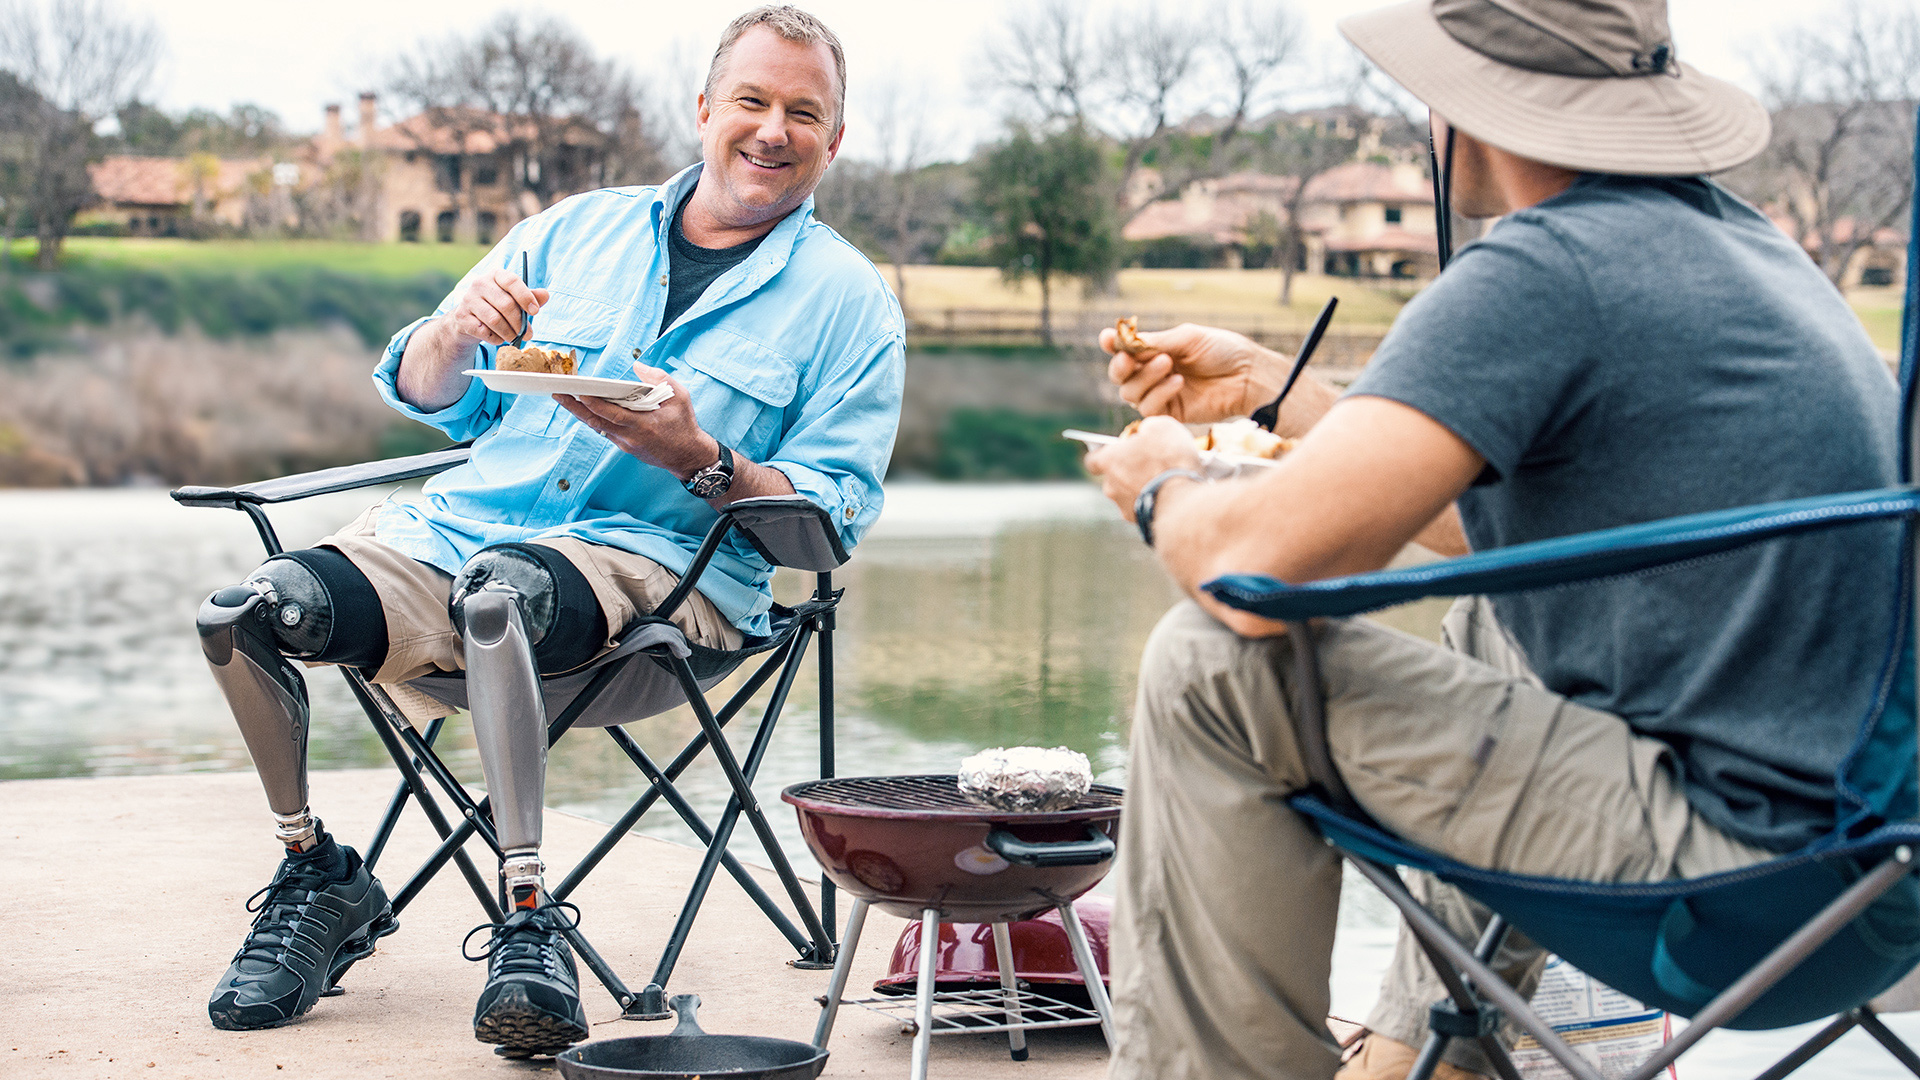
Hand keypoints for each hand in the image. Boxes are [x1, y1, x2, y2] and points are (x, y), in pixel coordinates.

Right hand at [445, 267, 549, 348]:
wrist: (468, 319)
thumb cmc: (497, 306)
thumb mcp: (514, 299)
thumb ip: (530, 296)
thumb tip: (545, 295)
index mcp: (496, 275)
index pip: (512, 281)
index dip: (525, 297)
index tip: (535, 312)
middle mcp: (480, 284)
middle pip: (506, 304)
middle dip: (520, 323)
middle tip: (528, 334)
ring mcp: (468, 299)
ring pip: (495, 320)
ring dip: (509, 333)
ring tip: (514, 338)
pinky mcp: (462, 316)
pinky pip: (483, 331)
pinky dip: (495, 338)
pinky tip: (499, 338)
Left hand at [554, 362, 718, 479]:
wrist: (689, 456)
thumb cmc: (685, 425)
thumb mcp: (680, 396)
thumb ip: (659, 378)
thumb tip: (637, 367)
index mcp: (642, 424)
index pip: (609, 412)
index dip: (591, 402)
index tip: (576, 391)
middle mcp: (630, 437)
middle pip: (595, 421)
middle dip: (574, 407)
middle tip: (558, 393)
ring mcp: (626, 444)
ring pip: (598, 427)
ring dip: (581, 413)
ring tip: (566, 399)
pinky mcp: (626, 448)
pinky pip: (606, 431)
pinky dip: (595, 419)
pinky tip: (586, 409)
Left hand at [1083, 415, 1201, 521]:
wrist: (1184, 500)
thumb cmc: (1170, 460)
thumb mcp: (1161, 427)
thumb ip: (1148, 428)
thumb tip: (1147, 432)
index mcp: (1109, 461)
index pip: (1093, 460)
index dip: (1104, 454)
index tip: (1116, 451)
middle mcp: (1111, 487)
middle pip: (1114, 477)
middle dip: (1129, 470)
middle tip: (1151, 463)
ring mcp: (1124, 507)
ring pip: (1129, 494)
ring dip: (1143, 487)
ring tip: (1167, 480)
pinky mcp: (1140, 522)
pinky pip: (1145, 508)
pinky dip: (1154, 502)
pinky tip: (1172, 495)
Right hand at [1100, 322, 1285, 423]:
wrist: (1248, 375)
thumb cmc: (1222, 351)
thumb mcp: (1186, 338)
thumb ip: (1153, 342)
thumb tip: (1120, 341)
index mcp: (1156, 350)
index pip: (1124, 350)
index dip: (1112, 345)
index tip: (1107, 338)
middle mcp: (1153, 373)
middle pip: (1119, 376)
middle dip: (1120, 366)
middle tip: (1129, 358)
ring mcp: (1160, 394)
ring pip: (1129, 393)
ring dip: (1145, 377)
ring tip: (1168, 364)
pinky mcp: (1170, 413)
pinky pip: (1148, 408)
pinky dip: (1159, 393)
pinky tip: (1178, 382)